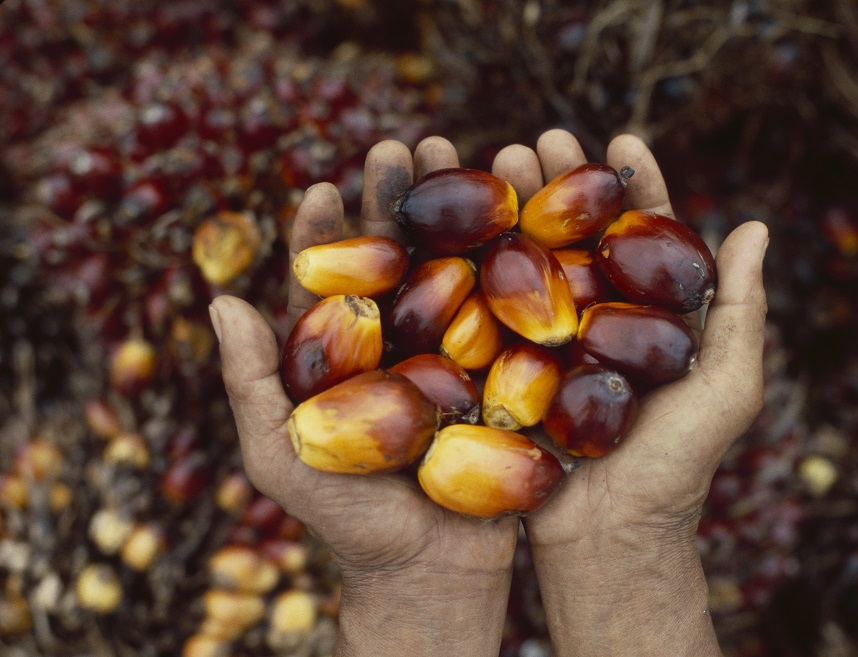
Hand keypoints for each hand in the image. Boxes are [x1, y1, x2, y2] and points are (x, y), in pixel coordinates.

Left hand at [210, 138, 518, 656]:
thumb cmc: (348, 522)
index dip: (322, 230)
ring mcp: (452, 352)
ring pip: (451, 268)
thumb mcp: (283, 455)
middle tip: (406, 143)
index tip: (322, 185)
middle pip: (395, 257)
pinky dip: (510, 262)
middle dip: (396, 200)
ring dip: (456, 212)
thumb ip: (253, 382)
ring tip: (465, 156)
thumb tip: (218, 300)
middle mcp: (397, 343)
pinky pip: (505, 311)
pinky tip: (520, 215)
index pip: (328, 278)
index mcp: (341, 355)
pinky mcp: (501, 371)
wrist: (433, 572)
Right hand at [493, 130, 769, 656]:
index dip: (635, 185)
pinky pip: (492, 310)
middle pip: (580, 235)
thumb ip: (742, 311)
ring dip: (515, 208)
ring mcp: (550, 342)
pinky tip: (460, 223)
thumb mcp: (727, 389)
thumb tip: (759, 229)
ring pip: (533, 261)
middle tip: (538, 139)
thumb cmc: (679, 468)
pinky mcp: (509, 367)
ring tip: (495, 160)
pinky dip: (477, 265)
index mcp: (654, 318)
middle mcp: (600, 321)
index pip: (647, 236)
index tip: (620, 139)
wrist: (609, 537)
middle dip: (561, 182)